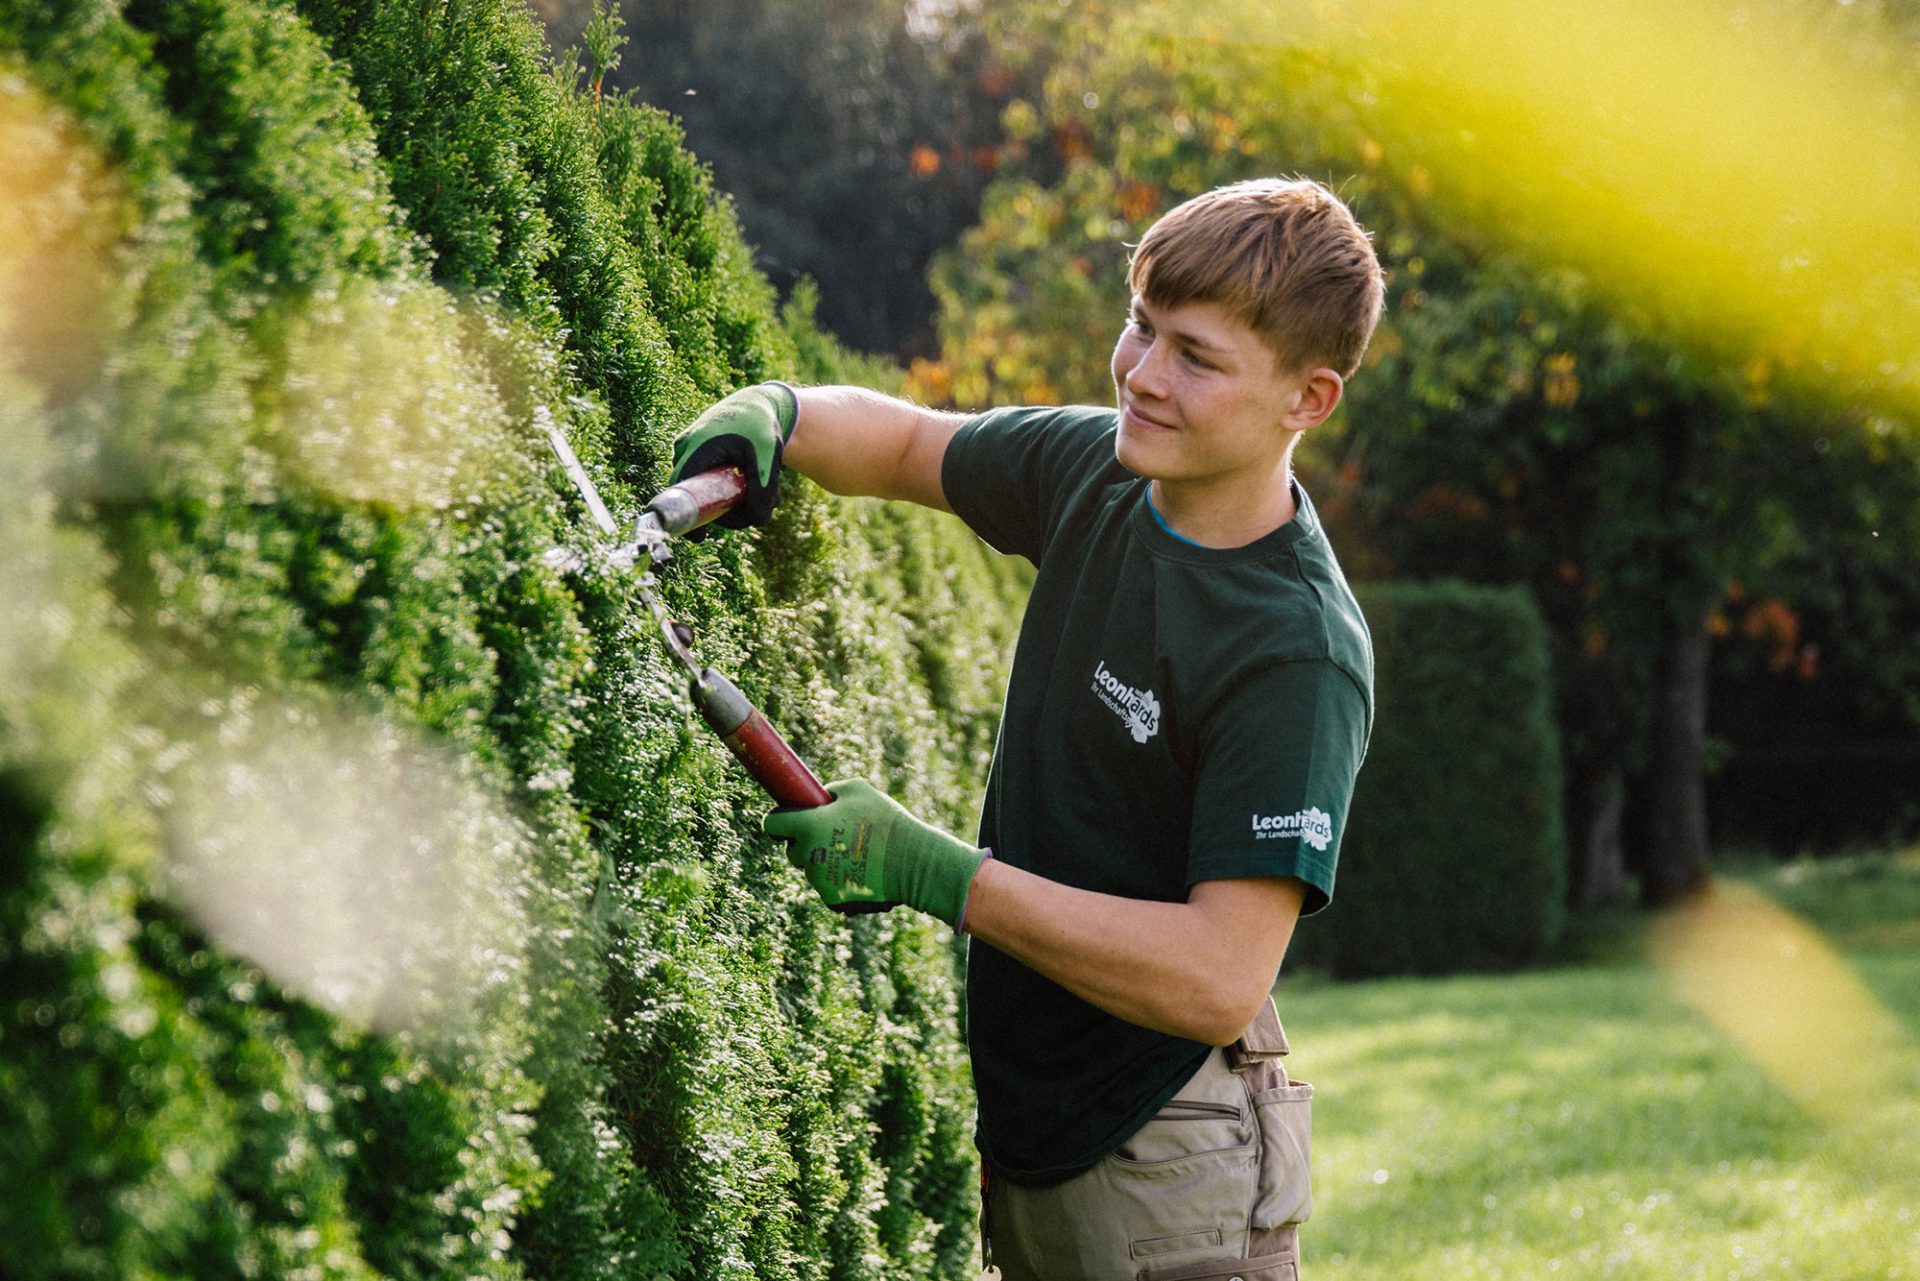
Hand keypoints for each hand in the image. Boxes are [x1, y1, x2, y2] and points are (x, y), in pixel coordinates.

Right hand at [668, 381, 797, 530]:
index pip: (681, 491)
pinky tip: (754, 481)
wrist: (757, 404)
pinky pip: (707, 482)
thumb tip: (758, 522)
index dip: (686, 518)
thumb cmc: (761, 426)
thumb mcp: (768, 457)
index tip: (699, 539)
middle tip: (759, 507)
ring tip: (766, 489)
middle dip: (728, 508)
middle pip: (697, 496)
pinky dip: (730, 488)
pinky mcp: (695, 455)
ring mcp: (687, 452)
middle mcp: (684, 450)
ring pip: (705, 491)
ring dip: (734, 499)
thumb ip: (764, 491)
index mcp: (696, 448)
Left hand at [763, 780, 988, 927]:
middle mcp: (808, 856)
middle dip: (805, 842)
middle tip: (831, 834)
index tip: (787, 819)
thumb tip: (820, 798)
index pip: (771, 824)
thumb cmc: (886, 821)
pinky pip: (827, 887)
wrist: (913, 862)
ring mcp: (819, 881)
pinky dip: (838, 880)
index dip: (778, 820)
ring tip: (855, 853)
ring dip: (824, 861)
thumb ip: (831, 791)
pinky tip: (861, 871)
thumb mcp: (859, 790)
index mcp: (808, 826)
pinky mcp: (833, 899)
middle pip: (792, 849)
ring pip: (812, 869)